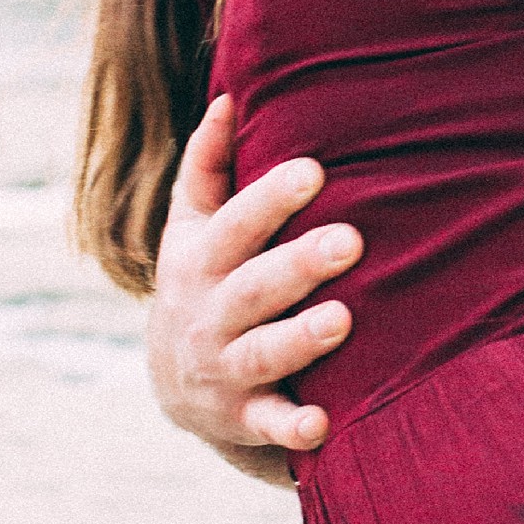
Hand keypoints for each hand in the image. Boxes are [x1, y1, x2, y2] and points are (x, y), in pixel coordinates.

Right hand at [145, 97, 361, 487]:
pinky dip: (292, 428)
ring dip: (299, 338)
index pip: (234, 223)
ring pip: (261, 353)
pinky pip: (268, 424)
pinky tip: (323, 423)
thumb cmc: (204, 280)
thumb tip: (229, 95)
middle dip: (299, 263)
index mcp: (200, 259)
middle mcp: (209, 313)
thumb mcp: (192, 226)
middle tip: (349, 239)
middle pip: (253, 286)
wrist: (175, 382)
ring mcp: (224, 368)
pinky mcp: (244, 418)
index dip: (269, 199)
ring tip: (342, 319)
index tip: (313, 170)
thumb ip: (208, 165)